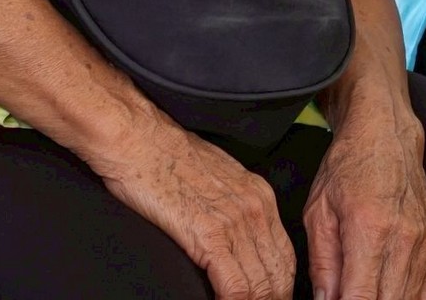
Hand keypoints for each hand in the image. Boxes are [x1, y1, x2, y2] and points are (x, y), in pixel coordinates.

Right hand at [94, 114, 295, 298]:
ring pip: (261, 286)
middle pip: (279, 275)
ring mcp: (235, 222)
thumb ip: (233, 214)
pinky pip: (235, 287)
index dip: (281, 289)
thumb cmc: (168, 161)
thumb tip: (235, 249)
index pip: (285, 258)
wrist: (140, 141)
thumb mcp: (217, 184)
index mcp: (259, 197)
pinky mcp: (210, 234)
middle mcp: (255, 209)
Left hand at [304, 95, 425, 299]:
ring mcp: (424, 245)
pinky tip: (390, 297)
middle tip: (348, 299)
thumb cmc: (350, 166)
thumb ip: (322, 264)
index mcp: (370, 229)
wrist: (386, 136)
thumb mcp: (318, 212)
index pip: (362, 298)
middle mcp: (403, 239)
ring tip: (366, 296)